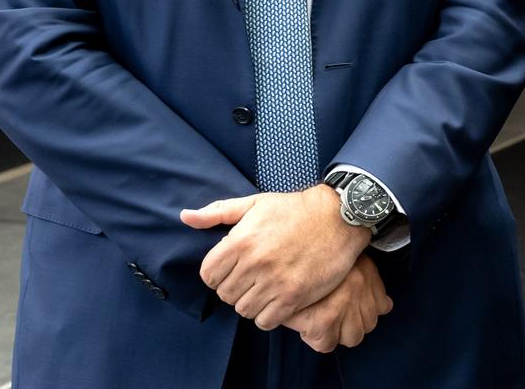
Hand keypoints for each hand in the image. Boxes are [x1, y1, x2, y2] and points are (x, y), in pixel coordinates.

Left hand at [180, 185, 369, 328]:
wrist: (339, 217)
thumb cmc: (295, 210)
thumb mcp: (255, 203)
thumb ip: (217, 212)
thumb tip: (185, 217)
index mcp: (240, 240)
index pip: (209, 275)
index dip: (218, 274)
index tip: (233, 268)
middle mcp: (254, 263)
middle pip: (225, 295)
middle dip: (235, 288)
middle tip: (251, 278)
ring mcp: (274, 282)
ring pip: (244, 310)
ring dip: (252, 302)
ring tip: (265, 289)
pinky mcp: (294, 297)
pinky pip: (266, 321)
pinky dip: (269, 315)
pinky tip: (278, 300)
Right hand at [282, 252, 391, 351]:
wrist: (283, 254)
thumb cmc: (307, 255)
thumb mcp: (342, 258)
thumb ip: (367, 280)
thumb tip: (386, 306)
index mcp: (366, 271)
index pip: (382, 306)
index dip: (363, 311)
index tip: (346, 305)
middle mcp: (360, 288)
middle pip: (369, 324)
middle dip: (351, 324)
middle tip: (330, 313)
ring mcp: (343, 305)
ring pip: (353, 338)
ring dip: (336, 333)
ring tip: (319, 318)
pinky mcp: (323, 321)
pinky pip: (327, 344)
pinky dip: (315, 338)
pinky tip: (305, 322)